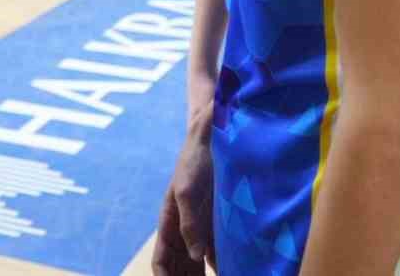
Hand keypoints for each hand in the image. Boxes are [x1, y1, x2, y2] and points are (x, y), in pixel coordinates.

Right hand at [152, 110, 214, 275]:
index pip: (162, 261)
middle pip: (180, 269)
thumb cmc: (194, 160)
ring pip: (199, 265)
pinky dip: (224, 267)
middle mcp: (184, 230)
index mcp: (169, 222)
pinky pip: (220, 254)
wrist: (215, 137)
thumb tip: (196, 256)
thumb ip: (189, 224)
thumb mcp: (188, 190)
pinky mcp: (220, 225)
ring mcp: (202, 229)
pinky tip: (236, 273)